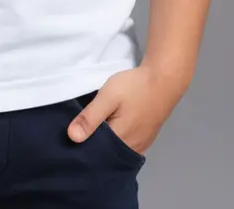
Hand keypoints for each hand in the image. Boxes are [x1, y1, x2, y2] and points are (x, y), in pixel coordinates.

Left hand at [66, 65, 185, 155]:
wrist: (164, 79)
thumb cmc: (135, 87)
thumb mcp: (108, 97)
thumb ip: (90, 117)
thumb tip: (71, 138)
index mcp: (120, 141)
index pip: (95, 154)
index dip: (82, 147)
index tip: (69, 140)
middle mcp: (131, 148)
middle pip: (106, 154)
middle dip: (92, 146)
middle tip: (77, 133)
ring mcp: (141, 144)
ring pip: (117, 150)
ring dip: (104, 144)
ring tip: (90, 131)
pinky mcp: (146, 138)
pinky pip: (126, 146)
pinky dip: (116, 141)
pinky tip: (108, 131)